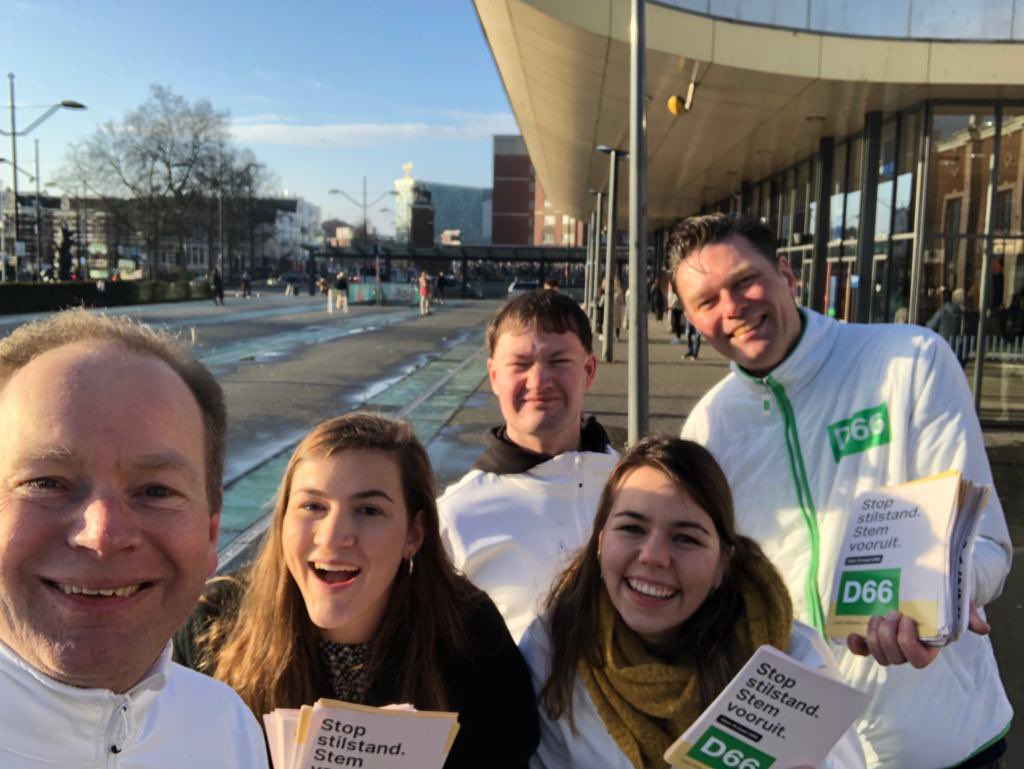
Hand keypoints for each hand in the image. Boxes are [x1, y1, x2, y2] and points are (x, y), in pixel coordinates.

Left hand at [847, 604, 989, 667]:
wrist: (926, 588)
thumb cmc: (943, 600)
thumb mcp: (958, 604)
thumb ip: (968, 615)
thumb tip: (982, 628)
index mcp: (928, 646)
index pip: (918, 660)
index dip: (908, 644)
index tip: (908, 619)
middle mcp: (907, 649)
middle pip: (894, 658)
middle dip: (888, 637)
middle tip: (891, 613)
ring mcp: (889, 644)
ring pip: (878, 655)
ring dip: (874, 637)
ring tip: (877, 616)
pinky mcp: (874, 636)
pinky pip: (863, 650)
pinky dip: (856, 645)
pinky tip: (852, 633)